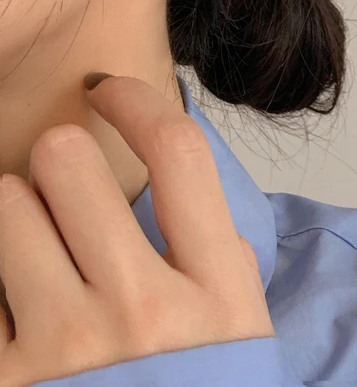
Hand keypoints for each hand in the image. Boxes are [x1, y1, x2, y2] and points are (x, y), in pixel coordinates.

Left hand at [0, 74, 274, 386]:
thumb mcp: (242, 335)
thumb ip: (225, 261)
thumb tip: (193, 198)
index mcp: (213, 289)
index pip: (178, 153)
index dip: (137, 101)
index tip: (109, 90)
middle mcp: (140, 309)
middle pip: (67, 162)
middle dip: (60, 159)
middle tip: (65, 187)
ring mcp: (62, 352)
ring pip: (2, 208)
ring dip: (14, 213)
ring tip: (32, 249)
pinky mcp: (2, 384)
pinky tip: (13, 290)